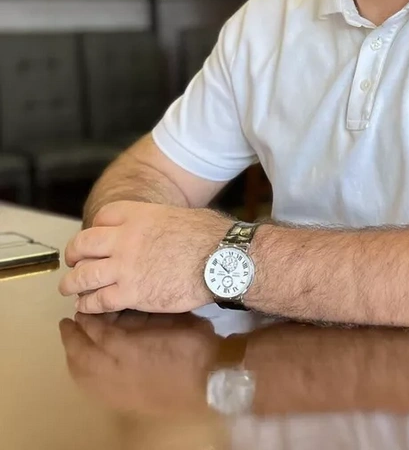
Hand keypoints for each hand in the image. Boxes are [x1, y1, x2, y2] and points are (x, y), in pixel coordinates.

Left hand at [58, 202, 231, 313]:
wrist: (225, 261)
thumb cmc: (213, 237)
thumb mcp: (183, 216)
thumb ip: (161, 222)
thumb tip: (162, 231)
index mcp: (139, 216)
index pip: (102, 217)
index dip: (97, 228)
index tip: (98, 239)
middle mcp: (125, 239)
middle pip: (82, 244)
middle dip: (74, 255)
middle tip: (73, 262)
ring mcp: (125, 267)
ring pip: (82, 275)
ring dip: (73, 283)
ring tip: (71, 288)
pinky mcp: (131, 294)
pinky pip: (97, 300)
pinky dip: (89, 304)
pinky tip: (88, 305)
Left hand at [59, 311, 221, 414]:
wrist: (210, 381)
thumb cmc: (196, 347)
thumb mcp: (175, 320)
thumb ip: (149, 315)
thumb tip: (131, 305)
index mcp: (130, 347)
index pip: (98, 331)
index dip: (89, 318)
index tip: (82, 308)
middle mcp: (115, 370)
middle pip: (81, 353)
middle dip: (72, 337)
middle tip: (67, 323)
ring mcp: (116, 388)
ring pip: (81, 373)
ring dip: (74, 356)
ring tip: (73, 343)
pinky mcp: (120, 401)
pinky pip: (91, 388)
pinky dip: (82, 374)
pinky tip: (84, 367)